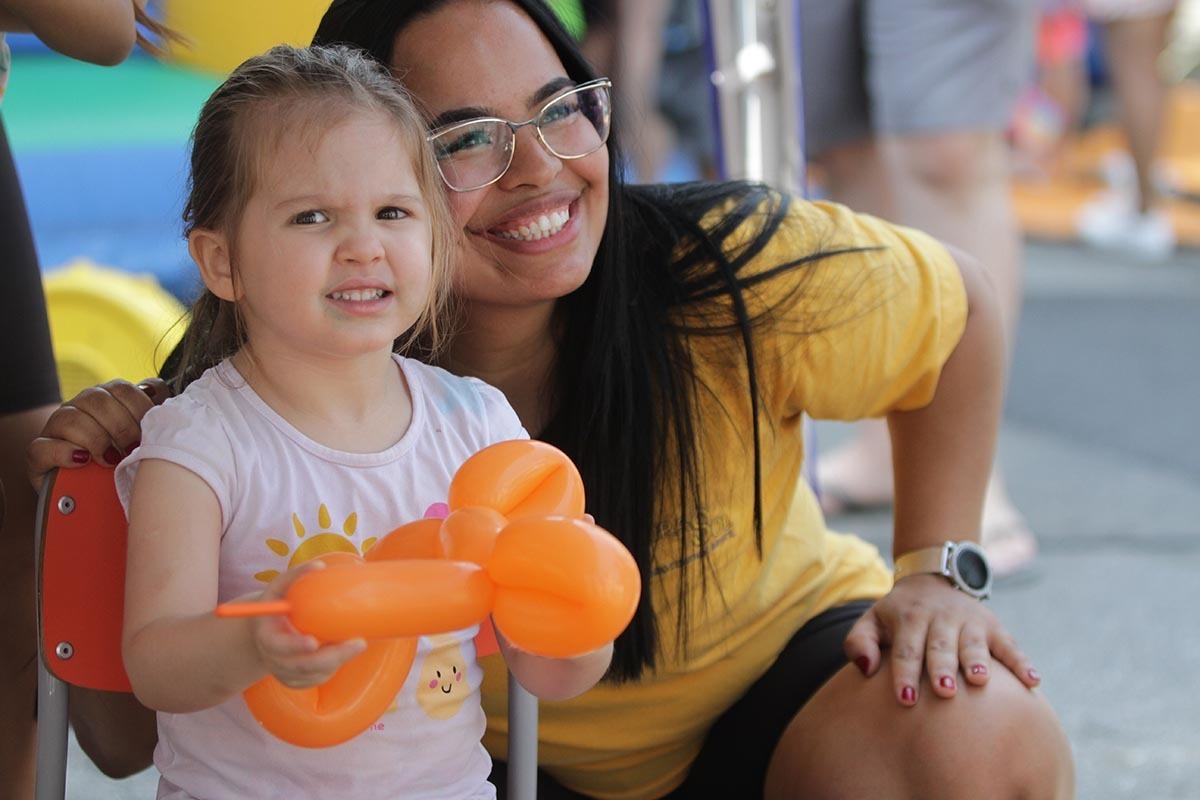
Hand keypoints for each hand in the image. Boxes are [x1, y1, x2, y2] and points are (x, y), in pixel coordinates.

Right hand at [26, 378, 168, 487]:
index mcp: (105, 400)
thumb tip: (158, 390)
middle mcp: (78, 409)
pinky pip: (42, 447)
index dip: (138, 407)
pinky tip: (83, 461)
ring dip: (95, 439)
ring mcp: (55, 430)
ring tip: (110, 460)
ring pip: (69, 418)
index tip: (150, 431)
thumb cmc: (124, 465)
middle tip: (133, 449)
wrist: (94, 499)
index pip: (120, 389)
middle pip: (96, 399)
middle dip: (121, 425)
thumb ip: (151, 411)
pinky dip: (64, 453)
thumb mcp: (143, 438)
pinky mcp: (38, 456)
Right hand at [251, 561, 366, 688]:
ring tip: (357, 643)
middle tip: (360, 642)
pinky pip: (318, 678)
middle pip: (303, 666)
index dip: (295, 646)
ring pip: (316, 674)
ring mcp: (285, 674)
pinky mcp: (297, 681)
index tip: (313, 642)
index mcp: (267, 638)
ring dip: (338, 660)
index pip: (279, 646)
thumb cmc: (277, 606)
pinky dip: (333, 667)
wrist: (266, 633)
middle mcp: (275, 660)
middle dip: (334, 656)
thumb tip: (320, 565)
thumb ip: (295, 576)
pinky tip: (342, 653)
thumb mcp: (278, 588)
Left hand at [844, 575, 1040, 704]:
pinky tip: (1033, 682)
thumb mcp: (872, 620)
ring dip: (978, 662)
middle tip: (944, 692)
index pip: (906, 649)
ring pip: (973, 643)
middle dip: (942, 669)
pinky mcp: (993, 626)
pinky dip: (1022, 662)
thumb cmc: (897, 616)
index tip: (905, 700)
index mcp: (909, 618)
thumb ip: (860, 642)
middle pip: (940, 646)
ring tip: (980, 682)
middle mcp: (940, 618)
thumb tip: (865, 669)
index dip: (904, 674)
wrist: (931, 579)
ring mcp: (969, 621)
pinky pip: (1009, 644)